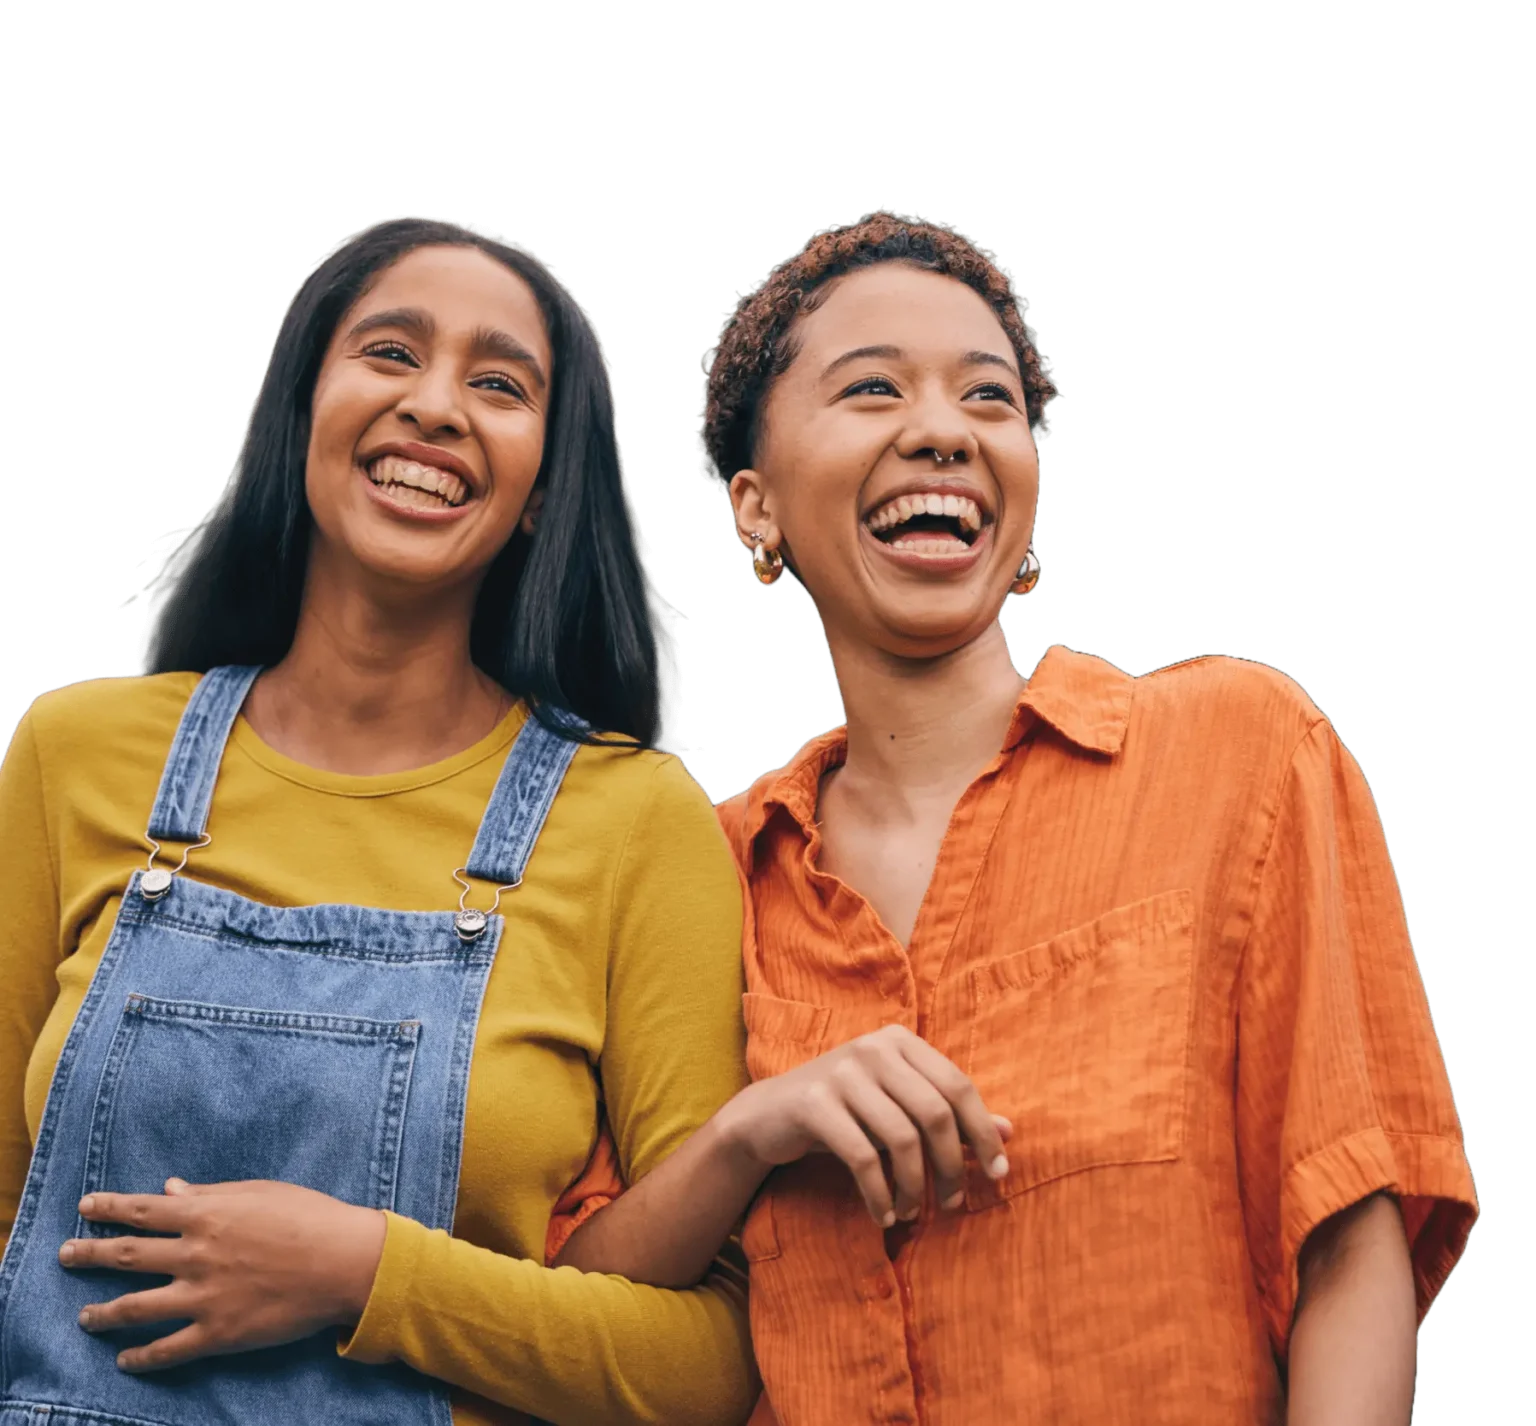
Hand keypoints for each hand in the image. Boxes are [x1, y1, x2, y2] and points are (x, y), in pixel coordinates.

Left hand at [61, 1178, 386, 1372]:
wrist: (344, 1261)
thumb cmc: (309, 1216)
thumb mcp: (260, 1193)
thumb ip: (211, 1193)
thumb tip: (173, 1188)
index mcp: (207, 1214)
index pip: (143, 1209)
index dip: (109, 1207)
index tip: (85, 1206)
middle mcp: (195, 1254)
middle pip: (126, 1255)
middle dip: (89, 1254)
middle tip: (65, 1255)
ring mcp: (203, 1296)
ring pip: (136, 1306)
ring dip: (104, 1313)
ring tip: (85, 1317)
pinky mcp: (218, 1332)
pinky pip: (169, 1349)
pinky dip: (142, 1357)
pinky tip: (126, 1360)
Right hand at [718, 1024, 1012, 1226]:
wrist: (769, 1115)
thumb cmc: (847, 1112)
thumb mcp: (898, 1107)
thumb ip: (949, 1116)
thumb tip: (1008, 1132)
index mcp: (900, 1041)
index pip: (958, 1086)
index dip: (983, 1133)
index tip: (997, 1175)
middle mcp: (874, 1047)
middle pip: (934, 1113)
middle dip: (950, 1167)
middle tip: (951, 1205)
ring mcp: (841, 1071)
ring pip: (901, 1138)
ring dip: (913, 1186)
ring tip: (911, 1213)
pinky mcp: (813, 1101)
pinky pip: (861, 1156)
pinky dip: (878, 1193)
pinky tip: (883, 1213)